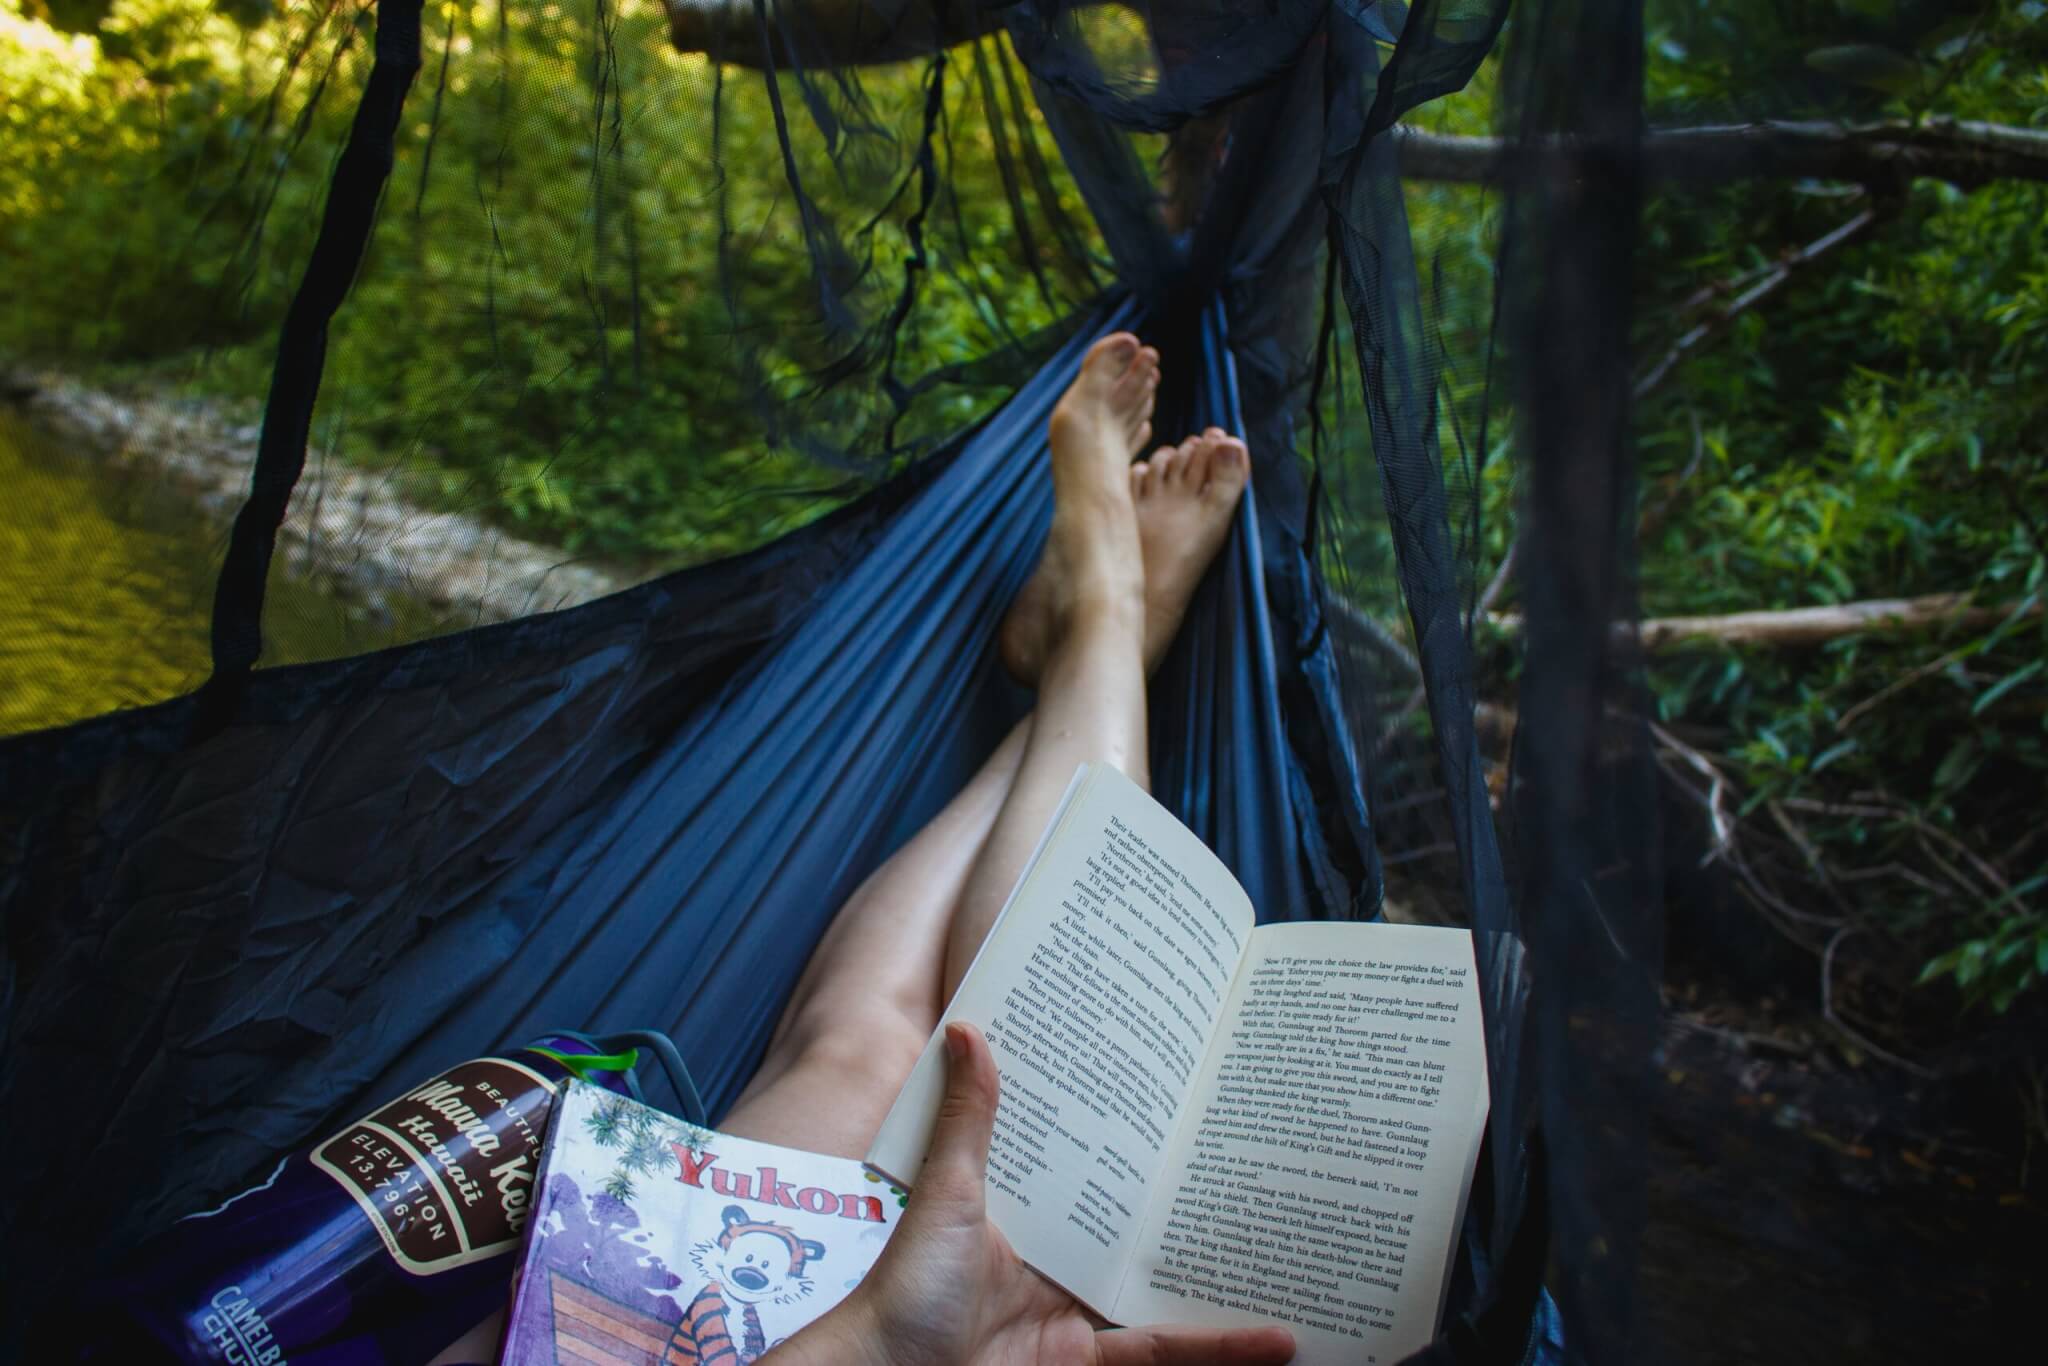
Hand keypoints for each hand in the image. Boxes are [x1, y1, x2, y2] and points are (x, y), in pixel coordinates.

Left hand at [763, 1023, 1294, 1365]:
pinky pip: (1163, 1348)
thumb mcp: (948, 1195)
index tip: (1175, 1084)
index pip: (1086, 1156)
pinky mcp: (1090, 1357)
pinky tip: (1279, 1338)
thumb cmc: (905, 1288)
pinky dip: (1219, 1345)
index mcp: (1023, 1205)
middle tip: (1254, 1148)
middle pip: (1134, 1217)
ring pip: (1161, 1280)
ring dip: (1220, 1267)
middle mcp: (1054, 1253)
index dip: (1127, 1125)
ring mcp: (1075, 1308)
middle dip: (1190, 1190)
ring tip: (1291, 1241)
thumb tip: (969, 1031)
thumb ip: (967, 1122)